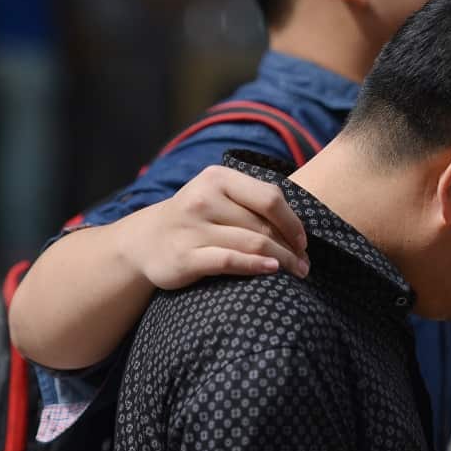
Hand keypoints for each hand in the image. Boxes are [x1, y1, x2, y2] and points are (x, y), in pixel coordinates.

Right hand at [120, 165, 308, 289]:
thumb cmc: (197, 219)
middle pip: (264, 226)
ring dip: (283, 260)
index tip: (303, 242)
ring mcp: (192, 228)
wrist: (146, 240)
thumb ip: (252, 201)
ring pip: (253, 244)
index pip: (270, 198)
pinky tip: (272, 270)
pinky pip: (229, 261)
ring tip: (297, 272)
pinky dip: (255, 266)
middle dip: (291, 247)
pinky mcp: (185, 256)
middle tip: (305, 264)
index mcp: (218, 178)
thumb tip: (299, 226)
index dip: (293, 222)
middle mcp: (203, 199)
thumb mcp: (219, 197)